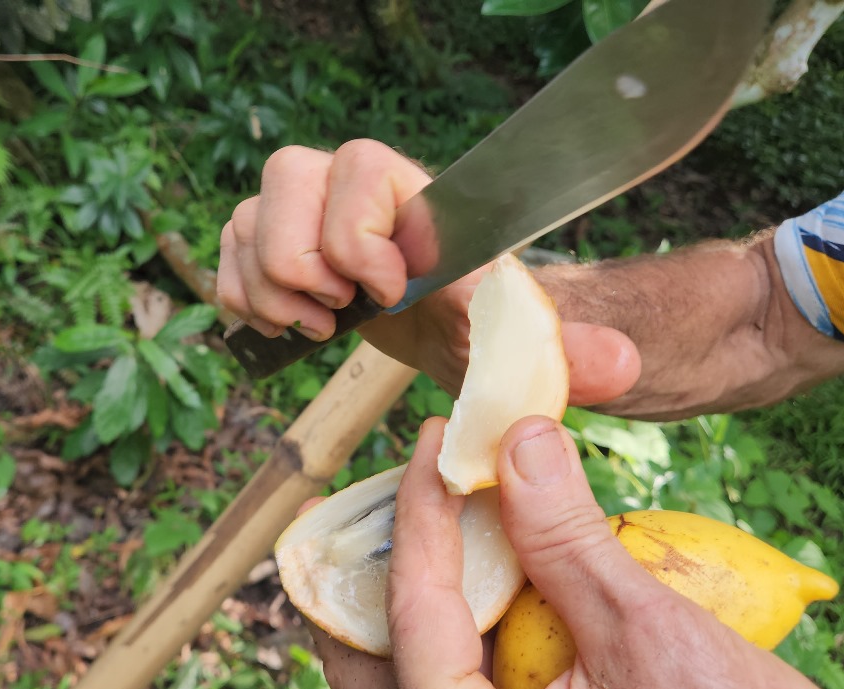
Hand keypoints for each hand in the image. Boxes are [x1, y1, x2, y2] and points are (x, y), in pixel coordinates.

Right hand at [217, 140, 639, 400]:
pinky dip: (242, 300)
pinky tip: (288, 328)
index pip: (365, 168)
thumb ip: (566, 352)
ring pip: (245, 215)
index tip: (387, 295)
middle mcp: (354, 189)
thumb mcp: (522, 344)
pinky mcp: (270, 244)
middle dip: (302, 261)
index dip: (360, 237)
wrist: (457, 328)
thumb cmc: (489, 326)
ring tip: (319, 327)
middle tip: (342, 313)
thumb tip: (618, 365)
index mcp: (418, 197)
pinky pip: (225, 254)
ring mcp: (305, 213)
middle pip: (287, 174)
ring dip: (268, 288)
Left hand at [310, 416, 841, 688]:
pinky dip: (466, 621)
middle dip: (380, 562)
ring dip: (423, 589)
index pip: (412, 610)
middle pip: (371, 654)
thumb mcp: (645, 635)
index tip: (435, 439)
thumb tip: (521, 439)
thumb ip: (568, 540)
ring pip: (412, 669)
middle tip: (413, 482)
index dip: (419, 513)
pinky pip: (462, 683)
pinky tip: (493, 566)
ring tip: (443, 512)